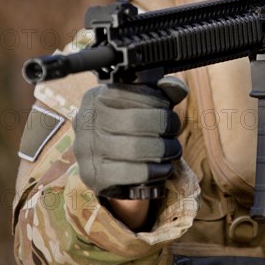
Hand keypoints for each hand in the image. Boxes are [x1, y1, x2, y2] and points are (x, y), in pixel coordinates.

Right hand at [73, 76, 187, 197]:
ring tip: (173, 150)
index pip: (131, 94)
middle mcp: (87, 123)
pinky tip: (163, 169)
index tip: (168, 109)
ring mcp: (87, 151)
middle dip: (164, 126)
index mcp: (96, 98)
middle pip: (135, 121)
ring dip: (163, 150)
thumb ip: (159, 93)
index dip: (157, 101)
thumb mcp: (139, 106)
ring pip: (135, 148)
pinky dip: (154, 171)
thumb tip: (177, 87)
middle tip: (174, 130)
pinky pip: (130, 173)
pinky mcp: (93, 176)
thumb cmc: (126, 130)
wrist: (105, 166)